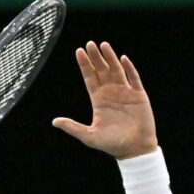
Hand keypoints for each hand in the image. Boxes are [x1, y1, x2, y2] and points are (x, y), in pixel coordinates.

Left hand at [52, 41, 157, 158]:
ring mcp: (125, 92)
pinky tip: (123, 59)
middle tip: (90, 44)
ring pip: (116, 70)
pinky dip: (129, 68)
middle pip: (102, 70)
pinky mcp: (138, 95)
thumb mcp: (89, 136)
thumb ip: (72, 127)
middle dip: (96, 57)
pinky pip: (133, 78)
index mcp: (98, 100)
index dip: (85, 65)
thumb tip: (54, 122)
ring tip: (103, 45)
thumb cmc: (112, 144)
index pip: (89, 78)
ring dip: (110, 58)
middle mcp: (111, 93)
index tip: (79, 51)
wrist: (134, 149)